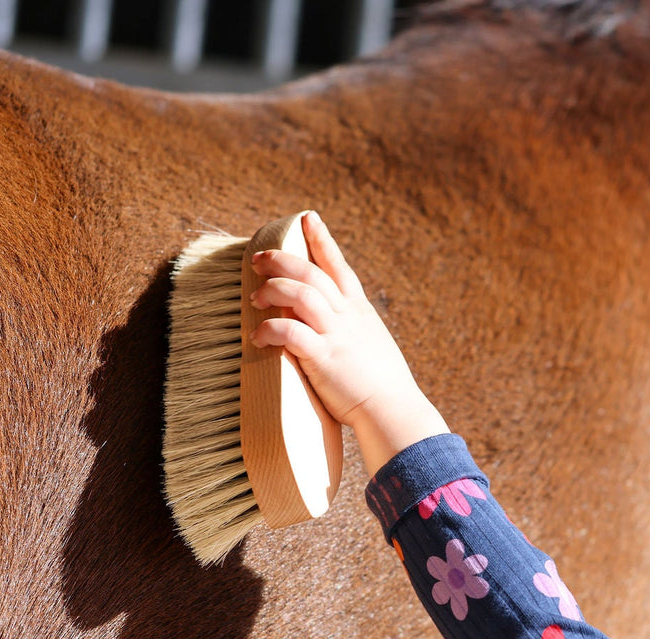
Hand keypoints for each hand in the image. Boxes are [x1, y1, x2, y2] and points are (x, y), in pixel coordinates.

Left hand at [248, 211, 447, 474]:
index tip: (306, 217)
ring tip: (256, 298)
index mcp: (359, 310)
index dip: (321, 239)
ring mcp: (336, 335)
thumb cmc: (381, 386)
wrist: (393, 410)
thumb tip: (331, 326)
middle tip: (257, 259)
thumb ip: (351, 330)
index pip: (338, 265)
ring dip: (273, 290)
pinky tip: (258, 336)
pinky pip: (290, 332)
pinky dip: (270, 329)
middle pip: (311, 272)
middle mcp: (347, 316)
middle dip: (281, 260)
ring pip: (300, 294)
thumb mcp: (371, 345)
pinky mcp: (323, 358)